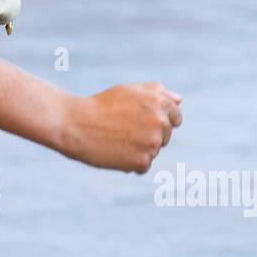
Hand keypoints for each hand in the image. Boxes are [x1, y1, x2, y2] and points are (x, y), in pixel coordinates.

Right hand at [61, 82, 182, 172]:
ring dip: (139, 149)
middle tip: (123, 129)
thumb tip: (179, 101)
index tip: (141, 121)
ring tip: (116, 140)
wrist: (77, 124)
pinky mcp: (142, 161)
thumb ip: (158, 92)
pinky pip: (144, 166)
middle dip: (149, 135)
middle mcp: (160, 122)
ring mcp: (152, 143)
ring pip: (154, 151)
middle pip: (166, 136)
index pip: (176, 117)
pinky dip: (131, 163)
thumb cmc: (102, 105)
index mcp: (160, 103)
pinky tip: (115, 152)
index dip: (158, 120)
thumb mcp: (130, 90)